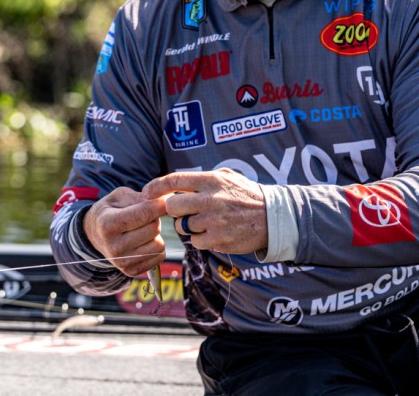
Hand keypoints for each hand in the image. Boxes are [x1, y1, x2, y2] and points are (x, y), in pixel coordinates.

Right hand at [82, 186, 168, 276]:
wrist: (94, 235)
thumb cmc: (110, 211)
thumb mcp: (119, 197)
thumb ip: (141, 197)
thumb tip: (167, 199)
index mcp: (108, 224)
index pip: (142, 214)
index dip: (159, 205)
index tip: (169, 200)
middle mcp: (113, 246)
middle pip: (154, 229)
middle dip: (155, 218)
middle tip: (147, 215)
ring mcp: (122, 261)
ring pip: (159, 244)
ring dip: (156, 234)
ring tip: (143, 229)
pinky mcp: (131, 271)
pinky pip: (159, 256)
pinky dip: (156, 247)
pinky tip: (144, 241)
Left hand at [142, 168, 267, 254]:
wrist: (272, 218)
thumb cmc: (246, 195)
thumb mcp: (227, 177)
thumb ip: (202, 179)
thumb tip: (174, 184)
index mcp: (211, 181)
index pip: (175, 180)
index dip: (156, 186)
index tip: (146, 191)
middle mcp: (211, 200)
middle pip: (172, 207)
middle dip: (174, 210)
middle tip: (183, 210)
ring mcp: (214, 222)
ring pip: (183, 226)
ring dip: (188, 225)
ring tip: (206, 221)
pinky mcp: (219, 240)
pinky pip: (196, 241)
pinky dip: (201, 238)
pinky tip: (216, 232)